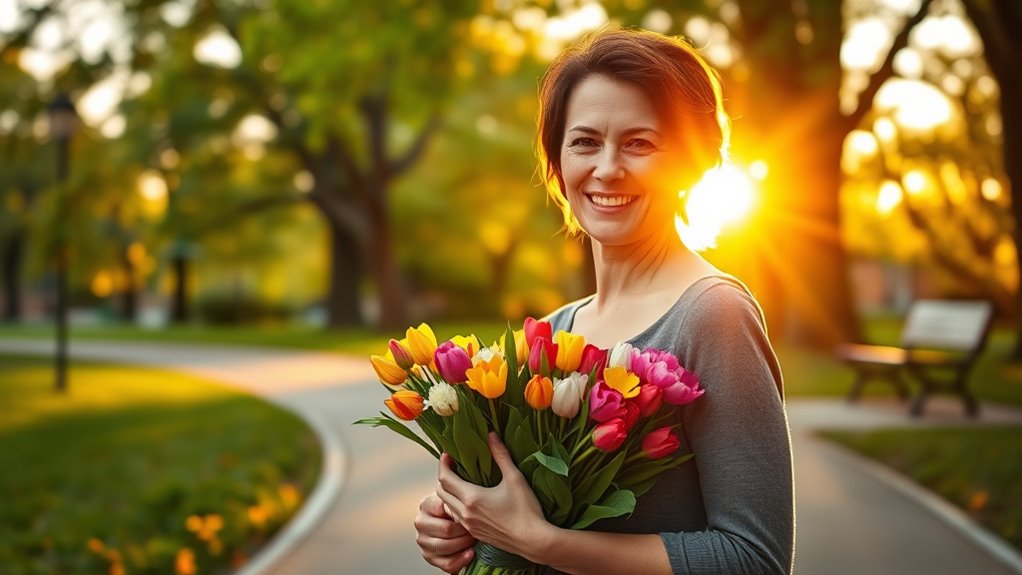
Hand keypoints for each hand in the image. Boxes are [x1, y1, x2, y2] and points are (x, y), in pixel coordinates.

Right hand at [414, 492, 475, 573]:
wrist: (456, 521)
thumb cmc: (460, 507)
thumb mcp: (457, 497)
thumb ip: (456, 496)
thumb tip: (461, 496)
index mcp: (426, 504)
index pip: (440, 507)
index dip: (458, 512)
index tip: (470, 512)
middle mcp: (421, 522)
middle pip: (446, 529)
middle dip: (464, 530)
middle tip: (478, 527)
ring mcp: (423, 540)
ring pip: (445, 547)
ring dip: (464, 544)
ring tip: (475, 538)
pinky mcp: (429, 556)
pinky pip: (446, 563)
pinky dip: (461, 560)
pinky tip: (471, 553)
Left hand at [435, 432, 547, 559]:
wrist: (533, 541)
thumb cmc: (526, 509)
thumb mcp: (515, 478)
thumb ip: (501, 455)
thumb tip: (491, 434)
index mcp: (471, 497)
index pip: (445, 478)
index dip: (443, 464)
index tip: (447, 454)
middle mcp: (465, 513)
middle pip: (441, 492)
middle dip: (443, 476)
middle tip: (452, 465)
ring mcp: (469, 525)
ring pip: (447, 506)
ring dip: (447, 492)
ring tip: (458, 481)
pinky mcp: (475, 534)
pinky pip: (456, 518)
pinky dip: (455, 506)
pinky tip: (468, 501)